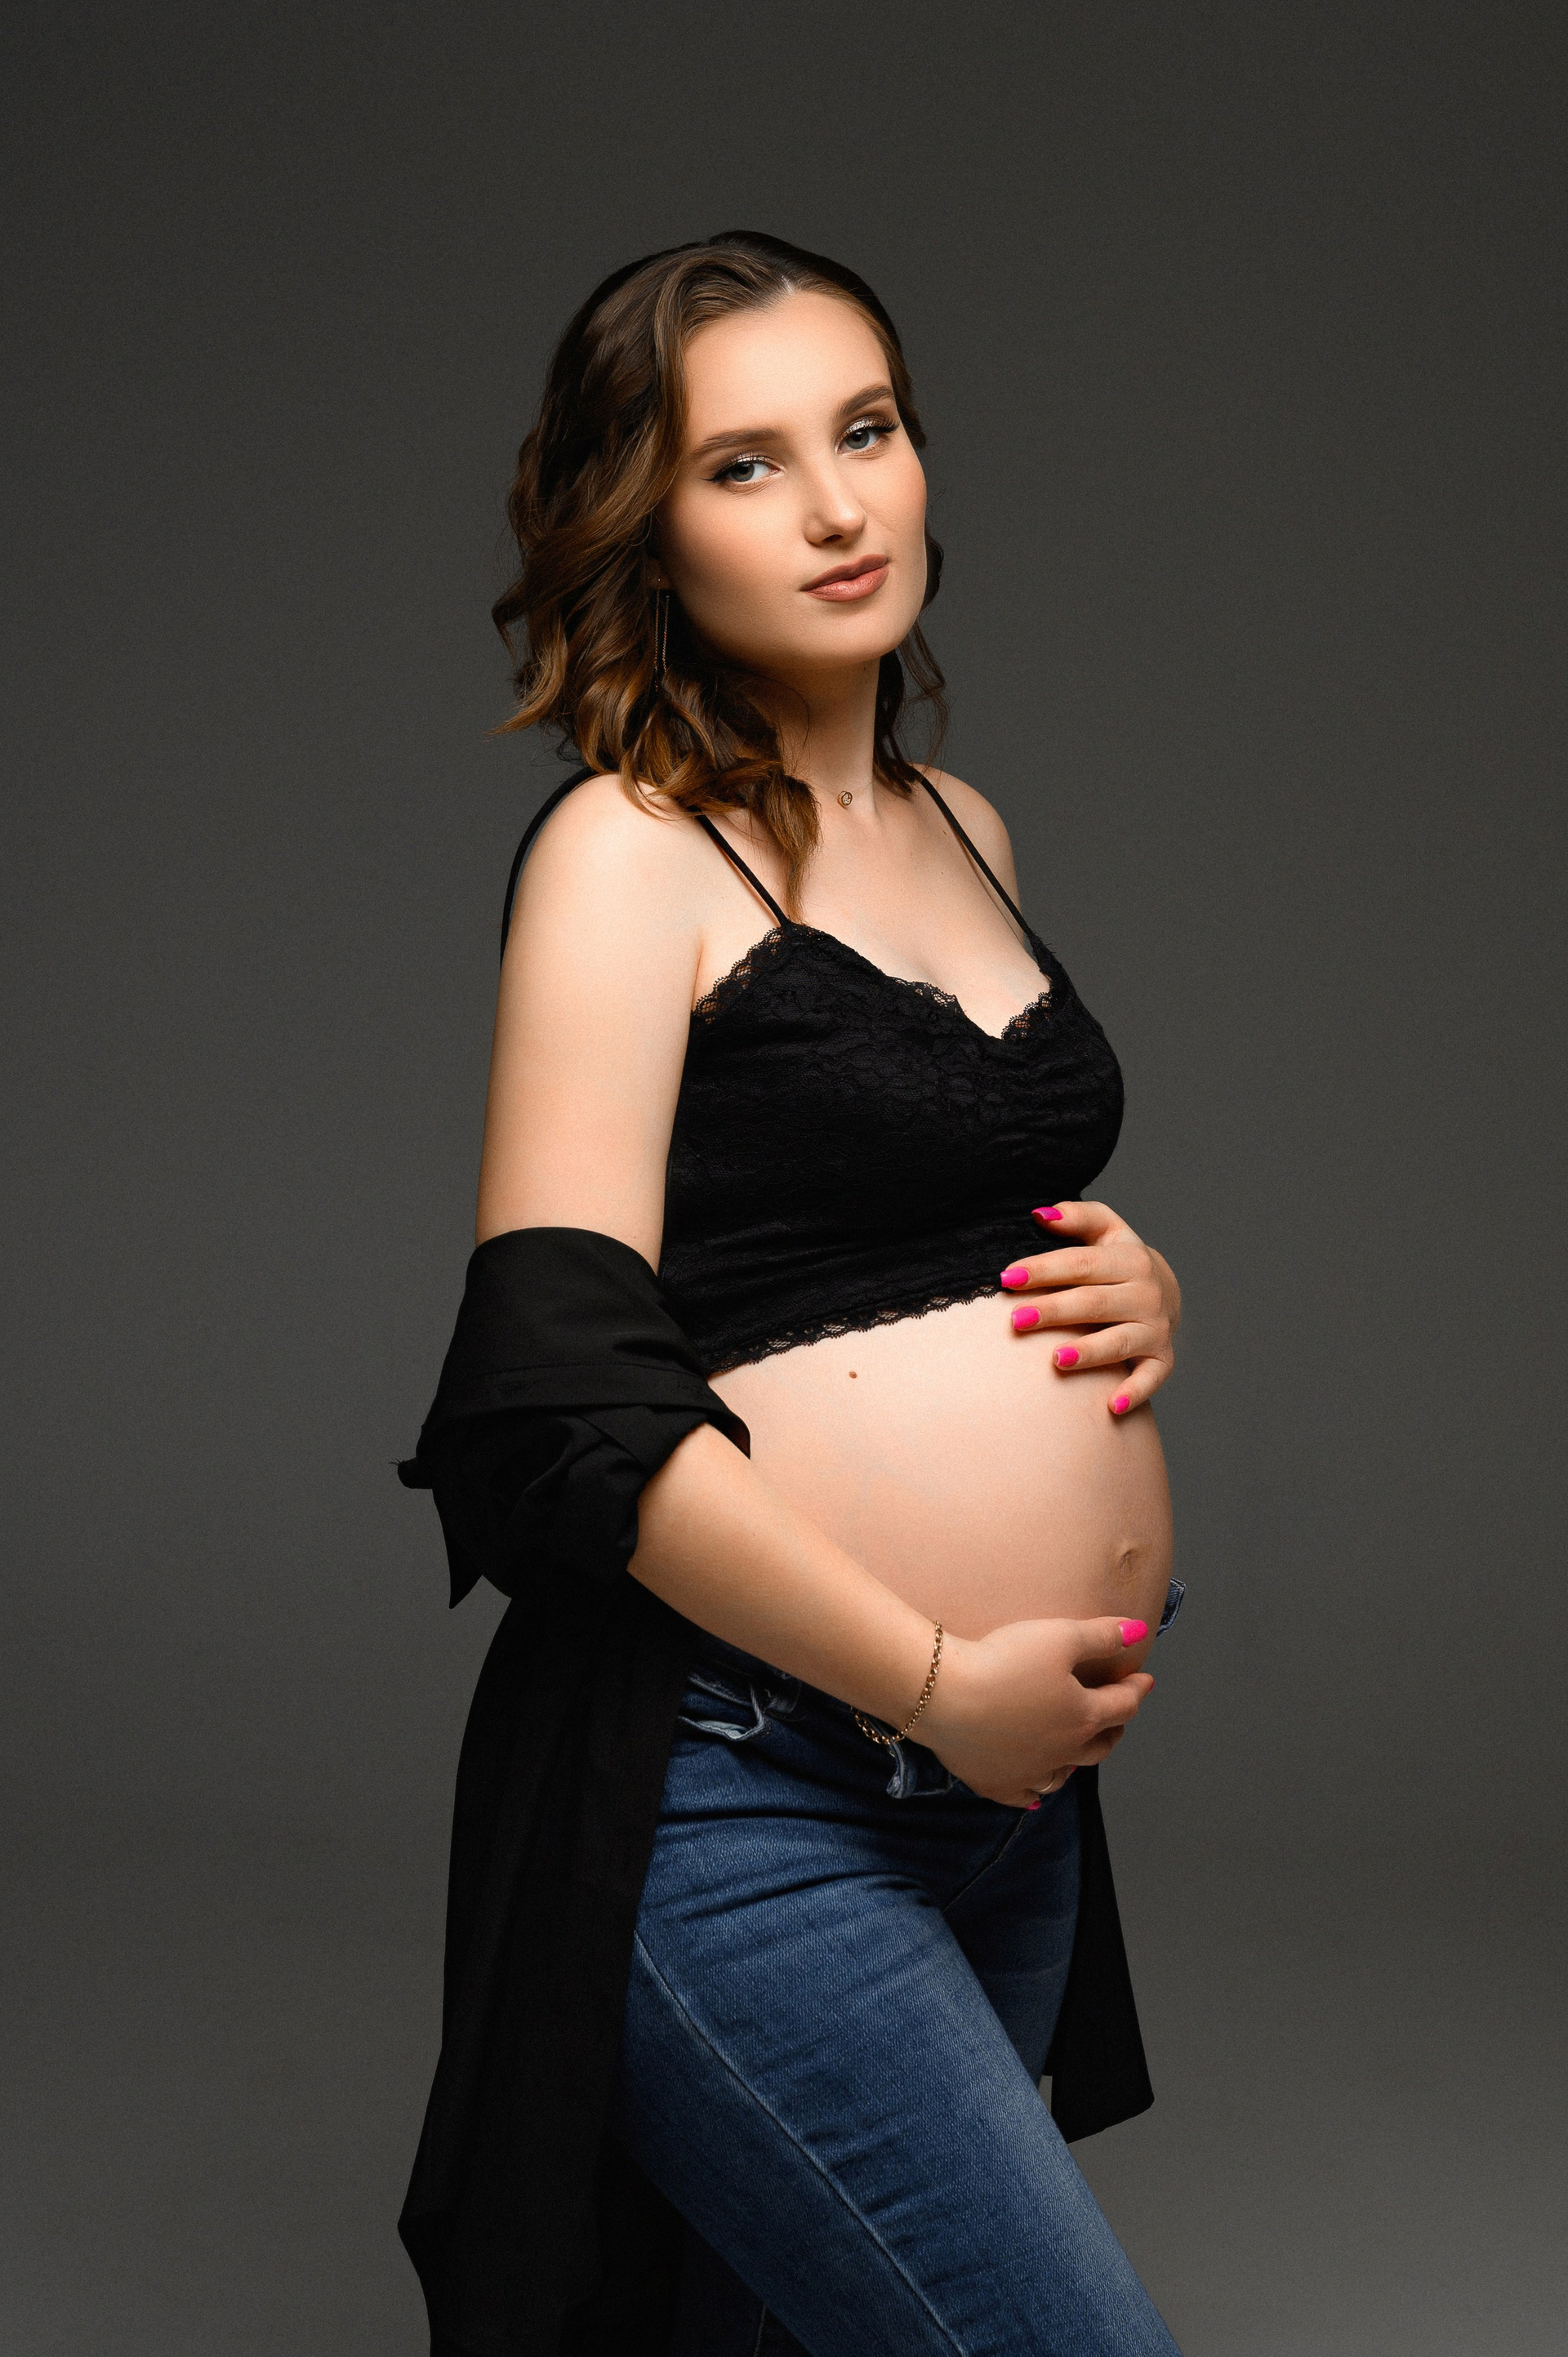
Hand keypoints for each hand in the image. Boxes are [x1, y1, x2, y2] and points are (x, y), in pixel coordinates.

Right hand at [920, 1616, 1154, 1808]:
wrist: (943, 1695)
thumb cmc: (1003, 1661)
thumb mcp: (1059, 1636)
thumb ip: (1101, 1636)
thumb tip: (1138, 1631)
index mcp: (1083, 1716)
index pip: (1123, 1704)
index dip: (1136, 1689)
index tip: (1144, 1679)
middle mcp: (1063, 1750)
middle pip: (1100, 1744)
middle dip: (1114, 1727)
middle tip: (1118, 1715)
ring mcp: (1029, 1771)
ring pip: (1066, 1773)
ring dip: (1079, 1760)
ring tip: (1081, 1749)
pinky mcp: (995, 1782)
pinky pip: (1023, 1794)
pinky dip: (1034, 1791)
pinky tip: (1035, 1791)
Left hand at [999, 1199, 1180, 1414]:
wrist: (1165, 1292)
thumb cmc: (1117, 1261)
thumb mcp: (1106, 1230)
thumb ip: (1076, 1218)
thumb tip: (1039, 1214)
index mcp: (1129, 1259)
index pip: (1080, 1264)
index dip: (1043, 1270)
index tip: (1007, 1278)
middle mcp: (1146, 1294)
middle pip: (1093, 1303)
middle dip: (1054, 1311)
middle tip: (1015, 1321)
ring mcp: (1155, 1328)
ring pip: (1119, 1341)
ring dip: (1090, 1352)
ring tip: (1057, 1359)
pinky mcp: (1162, 1359)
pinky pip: (1152, 1378)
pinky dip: (1136, 1392)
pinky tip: (1112, 1406)